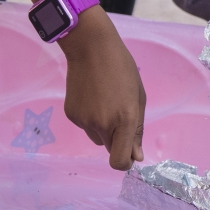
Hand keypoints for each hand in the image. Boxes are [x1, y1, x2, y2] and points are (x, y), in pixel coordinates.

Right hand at [61, 9, 145, 169]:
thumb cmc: (121, 69)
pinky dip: (90, 117)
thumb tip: (136, 157)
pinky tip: (92, 95)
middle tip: (118, 113)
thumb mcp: (138, 97)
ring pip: (96, 137)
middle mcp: (102, 124)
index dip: (125, 161)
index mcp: (125, 120)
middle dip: (116, 139)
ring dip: (102, 127)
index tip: (129, 152)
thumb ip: (137, 130)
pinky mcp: (71, 115)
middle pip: (110, 148)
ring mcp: (84, 121)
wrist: (90, 47)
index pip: (120, 161)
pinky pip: (84, 126)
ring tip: (104, 100)